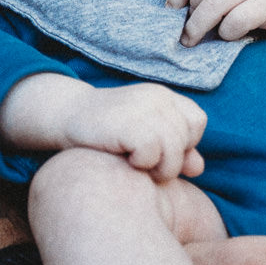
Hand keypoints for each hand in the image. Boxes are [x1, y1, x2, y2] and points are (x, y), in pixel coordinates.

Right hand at [65, 82, 208, 180]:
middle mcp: (158, 97)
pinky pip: (152, 151)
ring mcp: (144, 107)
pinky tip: (124, 158)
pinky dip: (142, 163)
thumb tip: (198, 168)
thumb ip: (174, 152)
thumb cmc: (108, 131)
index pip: (197, 121)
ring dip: (158, 168)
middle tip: (145, 165)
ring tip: (137, 165)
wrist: (67, 116)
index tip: (160, 150)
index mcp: (165, 96)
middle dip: (170, 162)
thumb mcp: (145, 138)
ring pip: (174, 149)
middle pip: (186, 139)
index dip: (185, 142)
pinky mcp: (129, 122)